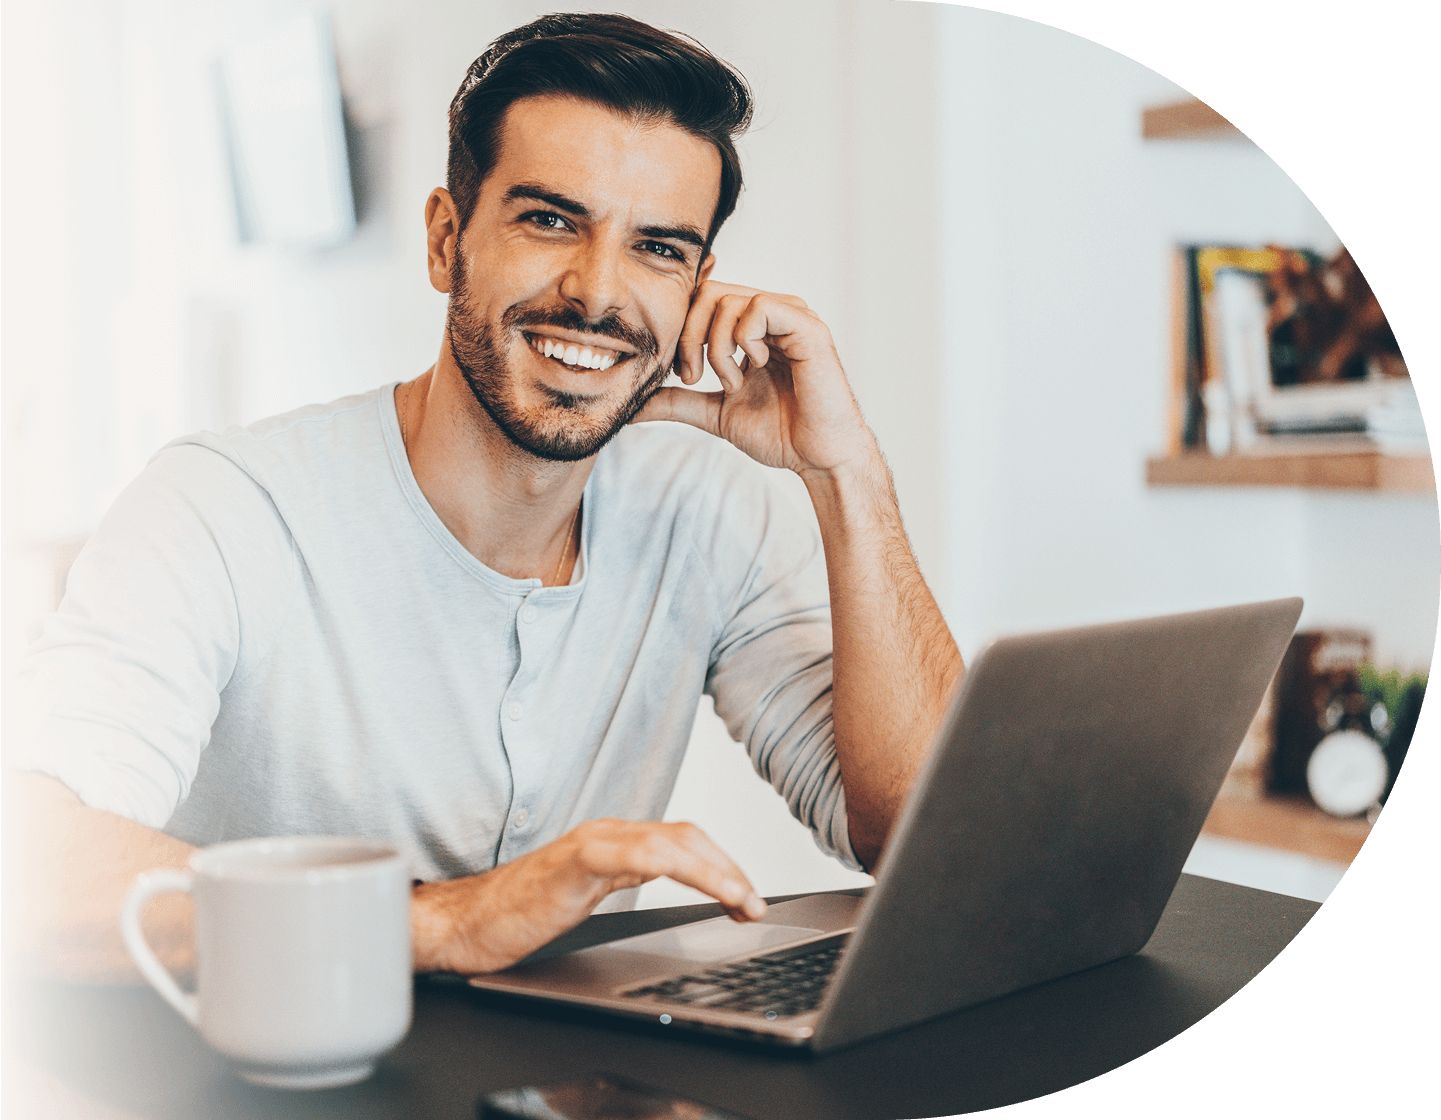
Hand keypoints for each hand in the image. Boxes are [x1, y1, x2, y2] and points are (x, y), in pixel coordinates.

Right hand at [411, 819, 765, 973]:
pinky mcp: (574, 863)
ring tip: (742, 901)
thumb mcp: (586, 899)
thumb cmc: (517, 915)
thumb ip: (623, 882)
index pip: (682, 842)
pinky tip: (697, 882)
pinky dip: (673, 863)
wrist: (463, 924)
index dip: (722, 866)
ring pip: (670, 842)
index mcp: (611, 843)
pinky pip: (635, 854)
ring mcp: (591, 845)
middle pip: (686, 837)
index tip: (748, 899)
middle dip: (729, 868)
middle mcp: (606, 835)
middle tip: (755, 905)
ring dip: (716, 870)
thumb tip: (671, 891)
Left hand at [633, 281, 872, 475]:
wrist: (817, 457)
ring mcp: (790, 315)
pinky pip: (758, 307)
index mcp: (750, 328)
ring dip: (717, 348)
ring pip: (727, 300)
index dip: (681, 328)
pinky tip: (756, 368)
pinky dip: (744, 341)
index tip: (680, 372)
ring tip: (731, 384)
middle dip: (688, 336)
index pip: (701, 300)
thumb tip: (634, 404)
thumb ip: (677, 401)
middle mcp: (770, 314)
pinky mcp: (806, 324)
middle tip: (692, 377)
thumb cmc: (780, 434)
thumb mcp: (715, 413)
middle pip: (707, 293)